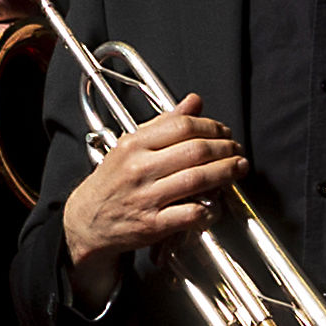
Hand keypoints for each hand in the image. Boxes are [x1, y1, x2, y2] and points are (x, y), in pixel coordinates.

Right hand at [60, 91, 242, 295]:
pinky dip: (211, 208)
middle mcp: (139, 168)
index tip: (223, 132)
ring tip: (238, 169)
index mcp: (134, 144)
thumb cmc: (112, 182)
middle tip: (236, 151)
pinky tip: (217, 202)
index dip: (212, 127)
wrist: (87, 220)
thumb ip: (164, 123)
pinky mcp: (153, 224)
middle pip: (195, 151)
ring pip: (198, 179)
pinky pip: (192, 214)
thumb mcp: (130, 145)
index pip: (182, 126)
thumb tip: (193, 101)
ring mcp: (147, 197)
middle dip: (225, 149)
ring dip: (226, 173)